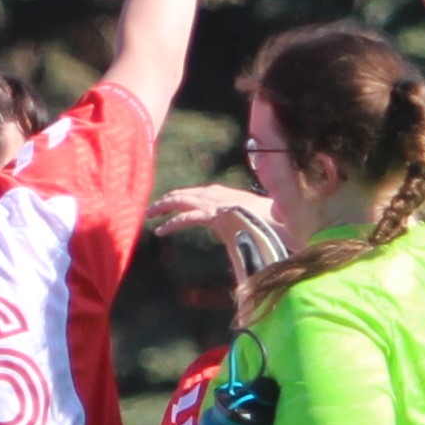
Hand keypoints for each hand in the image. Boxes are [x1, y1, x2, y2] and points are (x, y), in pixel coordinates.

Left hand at [148, 184, 279, 237]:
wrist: (277, 220)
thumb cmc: (268, 220)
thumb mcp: (248, 216)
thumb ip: (236, 219)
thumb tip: (232, 225)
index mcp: (222, 193)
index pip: (195, 193)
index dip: (179, 198)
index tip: (167, 203)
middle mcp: (215, 194)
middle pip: (183, 194)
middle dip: (165, 201)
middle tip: (150, 209)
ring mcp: (212, 203)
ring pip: (180, 201)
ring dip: (162, 207)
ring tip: (147, 215)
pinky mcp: (212, 215)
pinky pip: (186, 218)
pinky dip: (172, 224)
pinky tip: (160, 231)